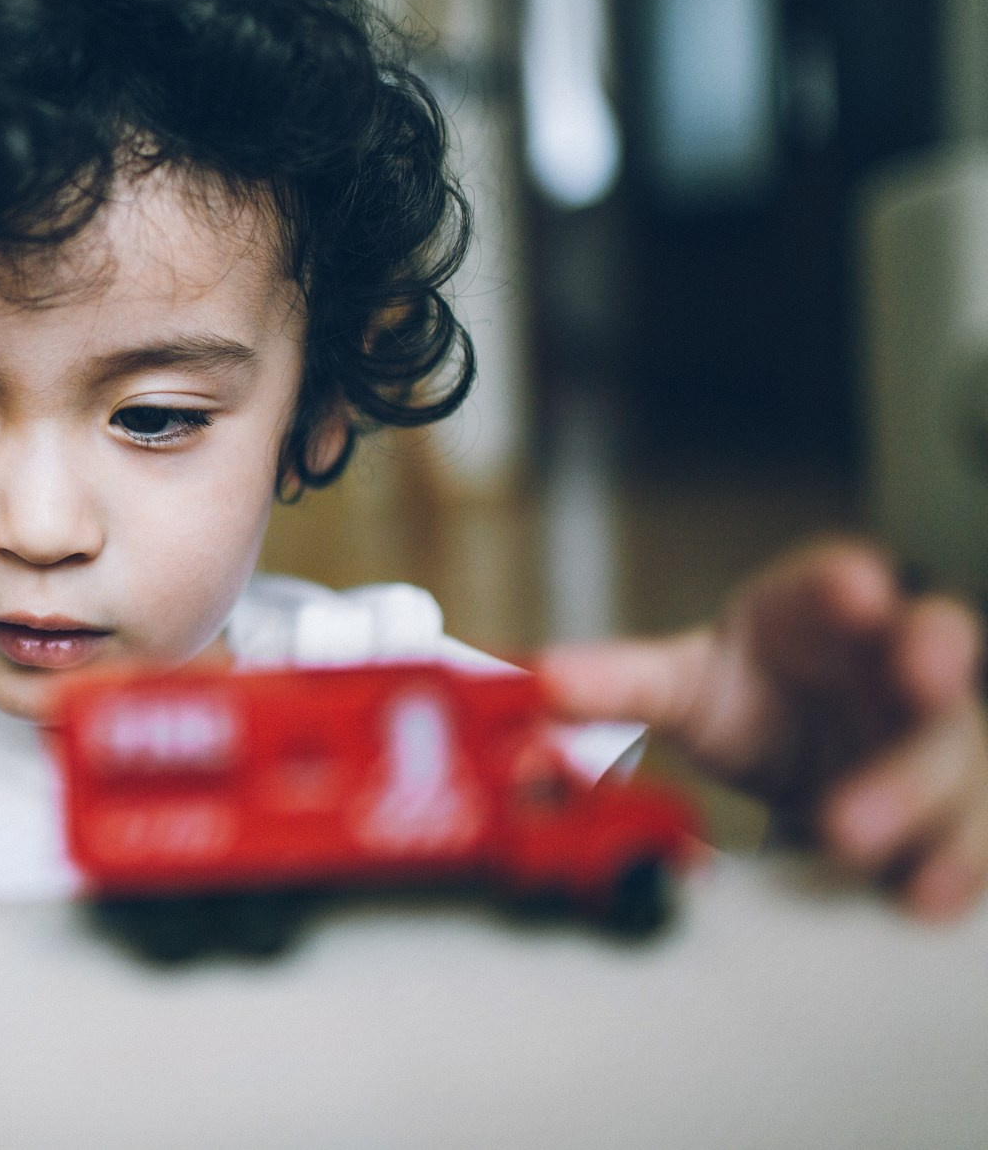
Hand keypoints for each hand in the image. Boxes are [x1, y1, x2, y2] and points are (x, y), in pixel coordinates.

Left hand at [538, 539, 987, 919]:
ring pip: (955, 751)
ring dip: (914, 791)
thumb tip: (535, 680)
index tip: (852, 587)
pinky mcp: (956, 809)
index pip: (843, 579)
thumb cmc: (750, 694)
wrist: (803, 753)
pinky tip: (921, 900)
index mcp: (824, 609)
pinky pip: (972, 835)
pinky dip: (951, 867)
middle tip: (917, 680)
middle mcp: (899, 660)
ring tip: (854, 836)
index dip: (850, 583)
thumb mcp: (686, 684)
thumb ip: (619, 681)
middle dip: (929, 661)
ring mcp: (940, 734)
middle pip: (933, 646)